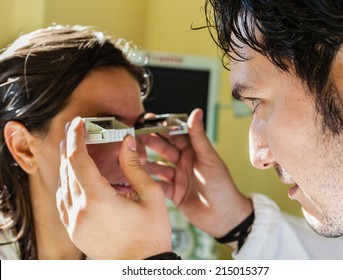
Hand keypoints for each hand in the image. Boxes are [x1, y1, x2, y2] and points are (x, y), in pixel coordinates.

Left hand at [56, 117, 171, 258]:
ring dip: (69, 165)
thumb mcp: (151, 196)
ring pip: (63, 185)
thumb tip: (127, 142)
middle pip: (67, 169)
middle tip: (78, 132)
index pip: (77, 159)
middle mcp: (80, 210)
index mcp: (98, 199)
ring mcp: (74, 222)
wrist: (141, 266)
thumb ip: (135, 167)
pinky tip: (78, 179)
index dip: (76, 137)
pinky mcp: (74, 230)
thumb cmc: (150, 234)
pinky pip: (63, 201)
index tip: (78, 123)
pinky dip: (68, 184)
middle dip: (71, 147)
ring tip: (78, 152)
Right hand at [141, 109, 252, 240]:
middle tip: (134, 136)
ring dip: (145, 162)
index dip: (162, 128)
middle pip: (164, 149)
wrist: (224, 216)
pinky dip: (147, 181)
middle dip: (150, 142)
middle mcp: (185, 163)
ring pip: (157, 166)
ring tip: (131, 156)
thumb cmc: (222, 186)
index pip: (175, 135)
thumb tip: (196, 112)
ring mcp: (178, 178)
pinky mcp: (173, 193)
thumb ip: (198, 136)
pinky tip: (136, 176)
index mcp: (195, 152)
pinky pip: (157, 184)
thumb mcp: (208, 159)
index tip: (148, 120)